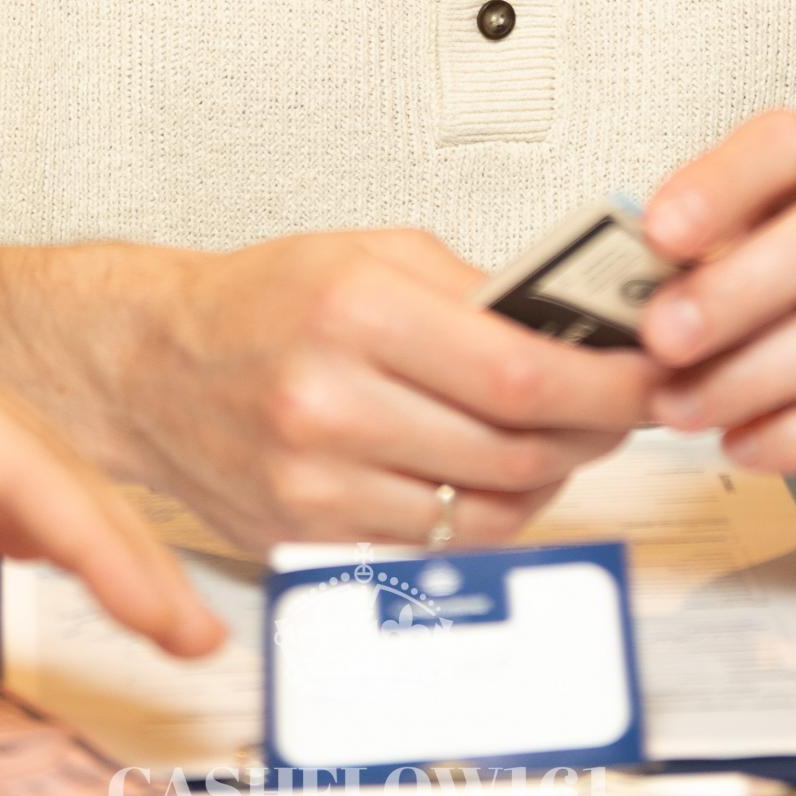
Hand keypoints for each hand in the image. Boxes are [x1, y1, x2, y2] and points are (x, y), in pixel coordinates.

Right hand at [100, 228, 656, 550]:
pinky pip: (433, 544)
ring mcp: (317, 482)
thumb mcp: (370, 250)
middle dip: (592, 434)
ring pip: (484, 513)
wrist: (149, 364)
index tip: (646, 378)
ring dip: (546, 482)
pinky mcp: (308, 537)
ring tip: (561, 441)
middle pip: (513, 450)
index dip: (605, 386)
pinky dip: (481, 515)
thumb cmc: (259, 299)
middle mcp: (331, 401)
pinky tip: (493, 476)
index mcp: (355, 310)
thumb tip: (572, 326)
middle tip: (624, 409)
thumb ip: (472, 289)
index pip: (519, 373)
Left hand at [639, 112, 795, 512]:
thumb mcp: (754, 268)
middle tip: (660, 337)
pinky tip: (739, 445)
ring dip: (750, 374)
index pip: (792, 147)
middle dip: (736, 286)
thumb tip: (612, 290)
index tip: (655, 231)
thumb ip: (694, 266)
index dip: (723, 181)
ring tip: (678, 407)